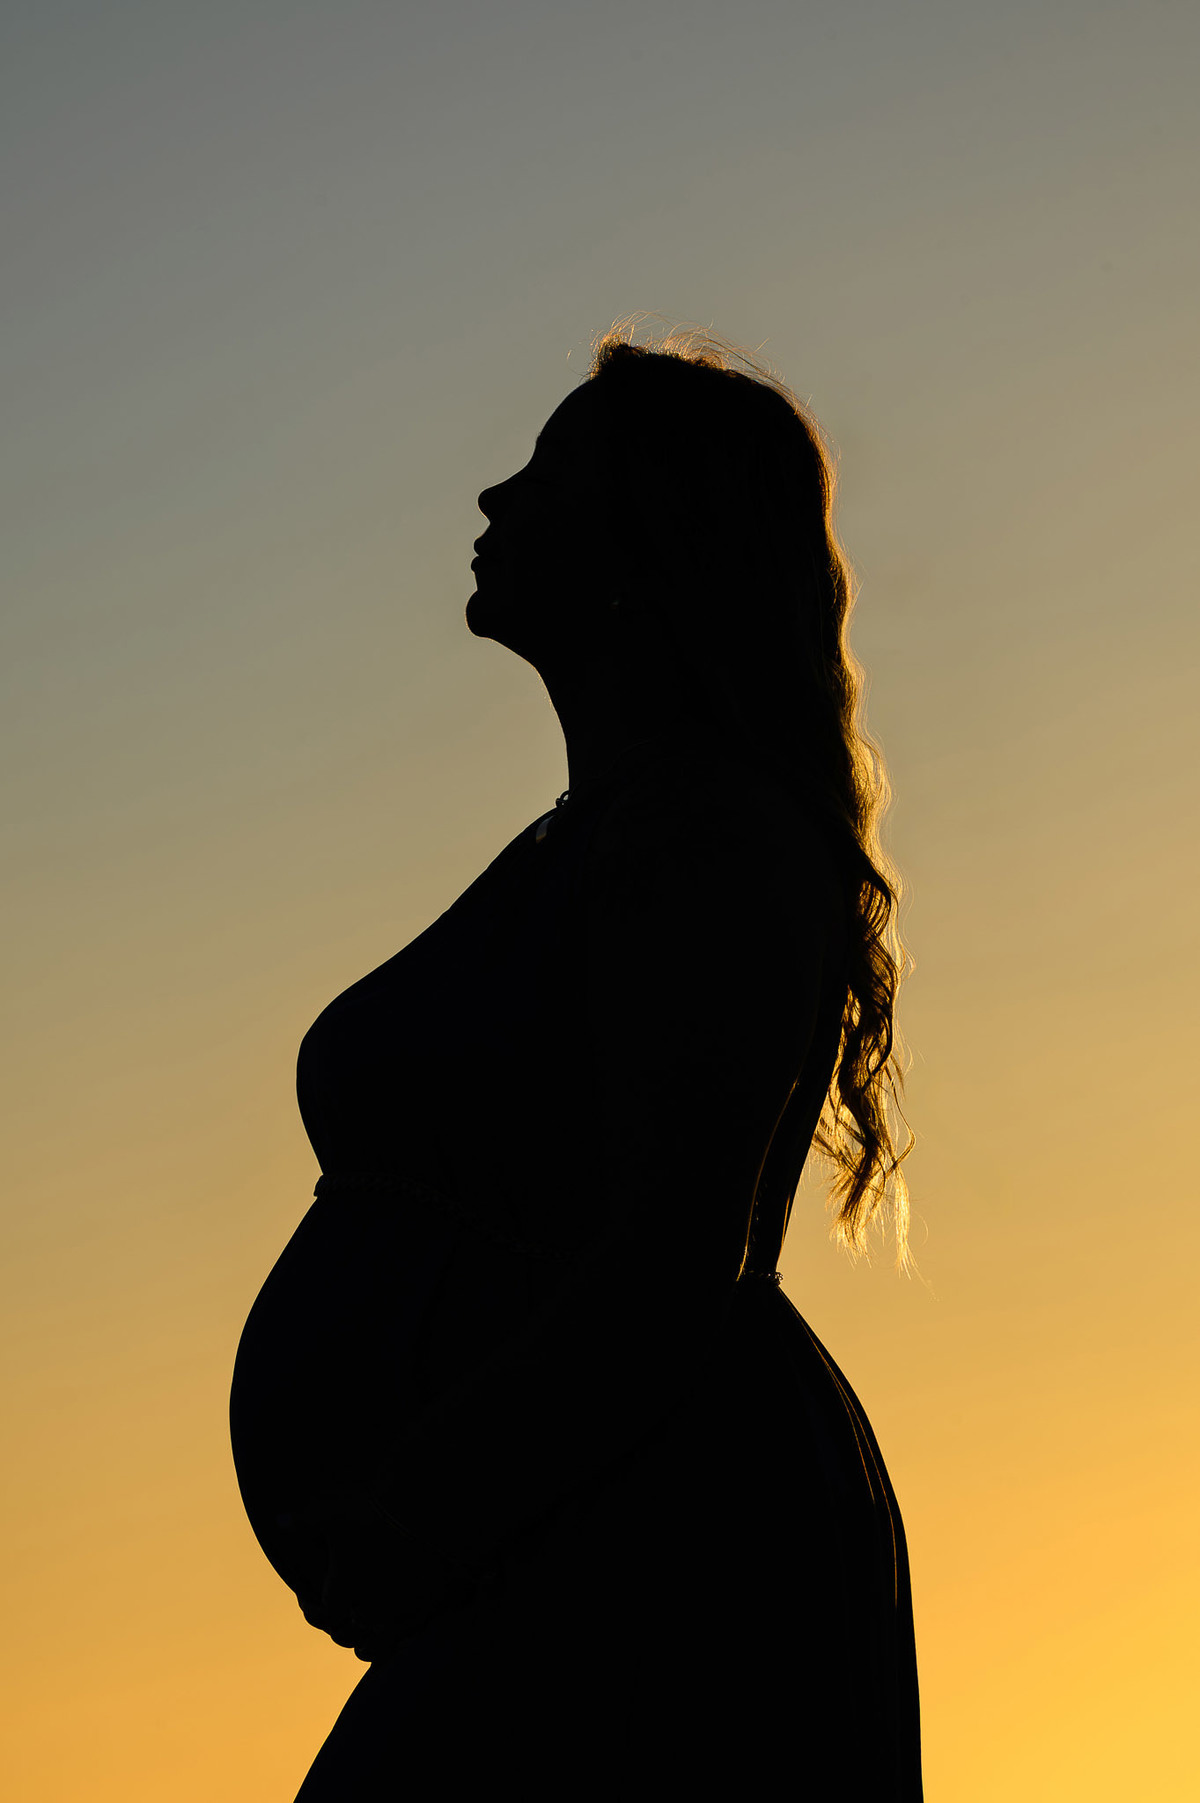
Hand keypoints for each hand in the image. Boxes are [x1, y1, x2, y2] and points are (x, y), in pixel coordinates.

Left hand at [290, 1487, 477, 1660]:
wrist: (433, 1526)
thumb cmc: (380, 1519)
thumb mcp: (338, 1512)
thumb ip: (307, 1520)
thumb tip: (278, 1522)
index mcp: (341, 1590)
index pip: (320, 1612)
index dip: (311, 1606)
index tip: (307, 1596)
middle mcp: (364, 1612)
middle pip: (342, 1631)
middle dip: (334, 1622)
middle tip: (332, 1610)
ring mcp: (392, 1618)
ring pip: (366, 1642)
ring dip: (358, 1635)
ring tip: (356, 1623)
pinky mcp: (419, 1618)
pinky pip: (395, 1643)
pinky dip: (384, 1642)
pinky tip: (383, 1634)